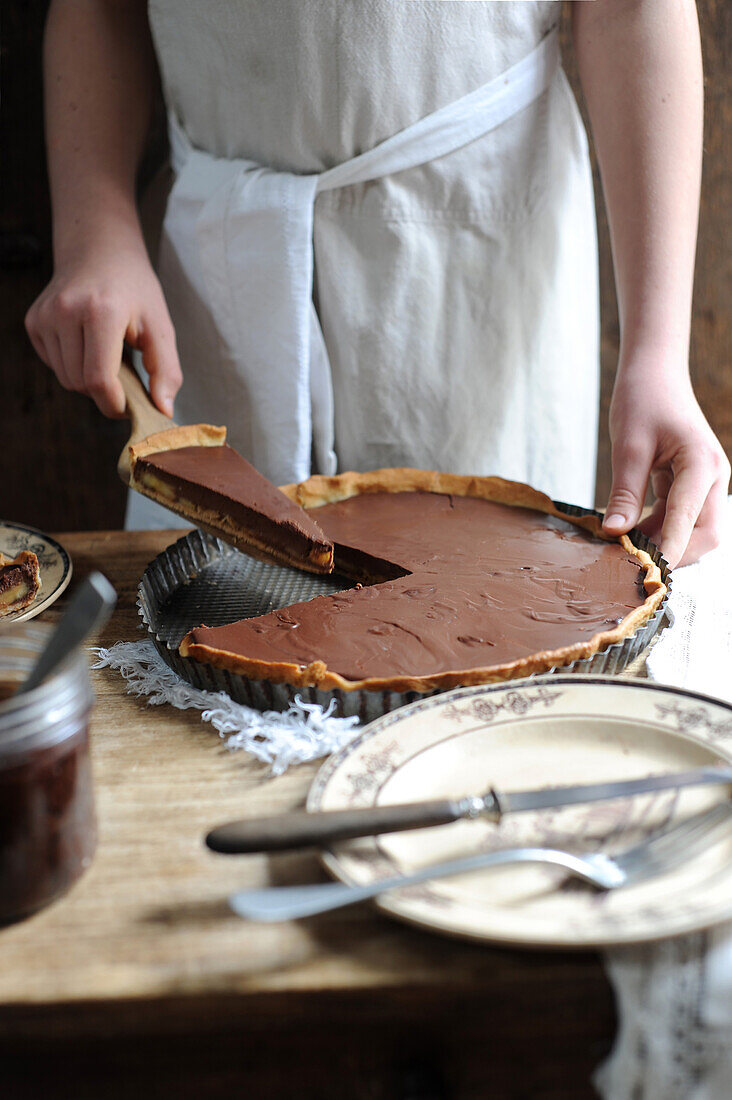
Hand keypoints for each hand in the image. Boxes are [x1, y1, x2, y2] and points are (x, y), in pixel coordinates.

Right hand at [25, 224, 180, 417]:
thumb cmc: (134, 289)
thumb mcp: (160, 326)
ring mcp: (44, 316)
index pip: (98, 380)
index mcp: (101, 311)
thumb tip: (164, 411)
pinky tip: (87, 344)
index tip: (130, 405)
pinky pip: (53, 365)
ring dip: (88, 380)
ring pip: (65, 379)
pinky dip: (73, 366)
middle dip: (104, 392)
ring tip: (108, 355)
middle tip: (125, 375)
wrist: (99, 250)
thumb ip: (166, 370)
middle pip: (80, 384)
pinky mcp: (33, 321)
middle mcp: (66, 311)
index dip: (114, 404)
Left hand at [603, 363, 729, 567]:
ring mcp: (705, 482)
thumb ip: (624, 493)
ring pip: (695, 530)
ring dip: (665, 543)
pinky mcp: (693, 484)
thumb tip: (614, 532)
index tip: (651, 573)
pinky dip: (659, 529)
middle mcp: (712, 476)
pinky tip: (631, 533)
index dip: (671, 548)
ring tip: (627, 551)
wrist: (654, 373)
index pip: (689, 518)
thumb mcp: (628, 447)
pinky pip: (681, 517)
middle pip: (706, 534)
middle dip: (675, 553)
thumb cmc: (642, 400)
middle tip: (635, 566)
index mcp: (702, 464)